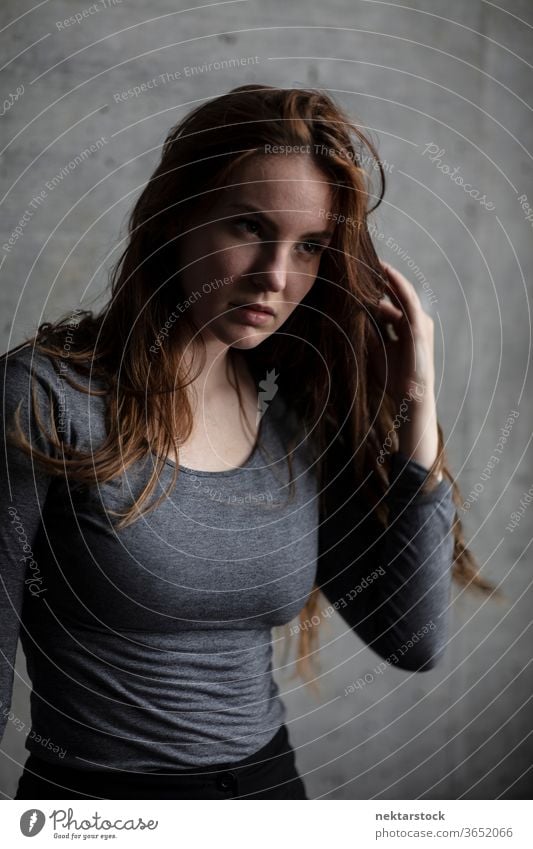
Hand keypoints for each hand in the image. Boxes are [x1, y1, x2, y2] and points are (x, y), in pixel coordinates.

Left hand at [366, 261, 434, 406]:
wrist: (410, 396)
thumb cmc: (394, 378)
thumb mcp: (375, 350)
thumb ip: (368, 332)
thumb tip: (352, 316)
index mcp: (405, 327)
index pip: (390, 301)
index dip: (376, 288)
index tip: (360, 275)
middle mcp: (414, 321)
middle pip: (397, 293)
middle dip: (383, 277)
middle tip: (365, 260)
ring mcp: (419, 323)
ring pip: (403, 292)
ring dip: (389, 275)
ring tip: (374, 259)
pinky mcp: (420, 327)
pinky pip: (408, 301)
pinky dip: (398, 285)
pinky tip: (387, 272)